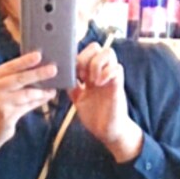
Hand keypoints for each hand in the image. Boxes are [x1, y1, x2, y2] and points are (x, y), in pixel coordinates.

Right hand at [0, 51, 56, 159]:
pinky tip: (46, 97)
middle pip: (19, 79)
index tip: (39, 55)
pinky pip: (27, 107)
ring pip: (26, 94)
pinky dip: (38, 102)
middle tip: (53, 69)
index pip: (10, 67)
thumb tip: (35, 69)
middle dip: (38, 74)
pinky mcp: (7, 116)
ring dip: (41, 91)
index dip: (24, 61)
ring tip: (52, 88)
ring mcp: (0, 103)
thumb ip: (11, 80)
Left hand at [70, 42, 142, 163]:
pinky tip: (99, 84)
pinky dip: (107, 73)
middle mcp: (101, 72)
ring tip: (92, 80)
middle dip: (85, 57)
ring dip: (96, 64)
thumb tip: (61, 77)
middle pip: (96, 46)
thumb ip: (72, 86)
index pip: (85, 52)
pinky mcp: (118, 85)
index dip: (77, 56)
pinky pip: (117, 68)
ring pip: (108, 52)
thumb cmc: (94, 116)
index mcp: (91, 74)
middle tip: (81, 75)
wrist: (107, 131)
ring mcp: (110, 77)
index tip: (72, 73)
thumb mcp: (78, 99)